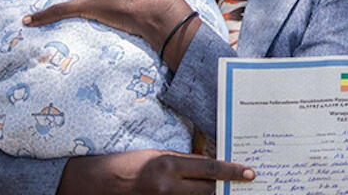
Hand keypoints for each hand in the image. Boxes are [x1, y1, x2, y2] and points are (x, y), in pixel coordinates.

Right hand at [57, 149, 254, 194]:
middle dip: (225, 189)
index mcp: (168, 166)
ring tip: (225, 192)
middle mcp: (167, 187)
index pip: (209, 169)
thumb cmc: (128, 164)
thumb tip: (210, 165)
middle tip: (243, 185)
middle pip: (208, 191)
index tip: (250, 173)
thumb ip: (184, 162)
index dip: (232, 172)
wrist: (97, 185)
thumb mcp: (158, 155)